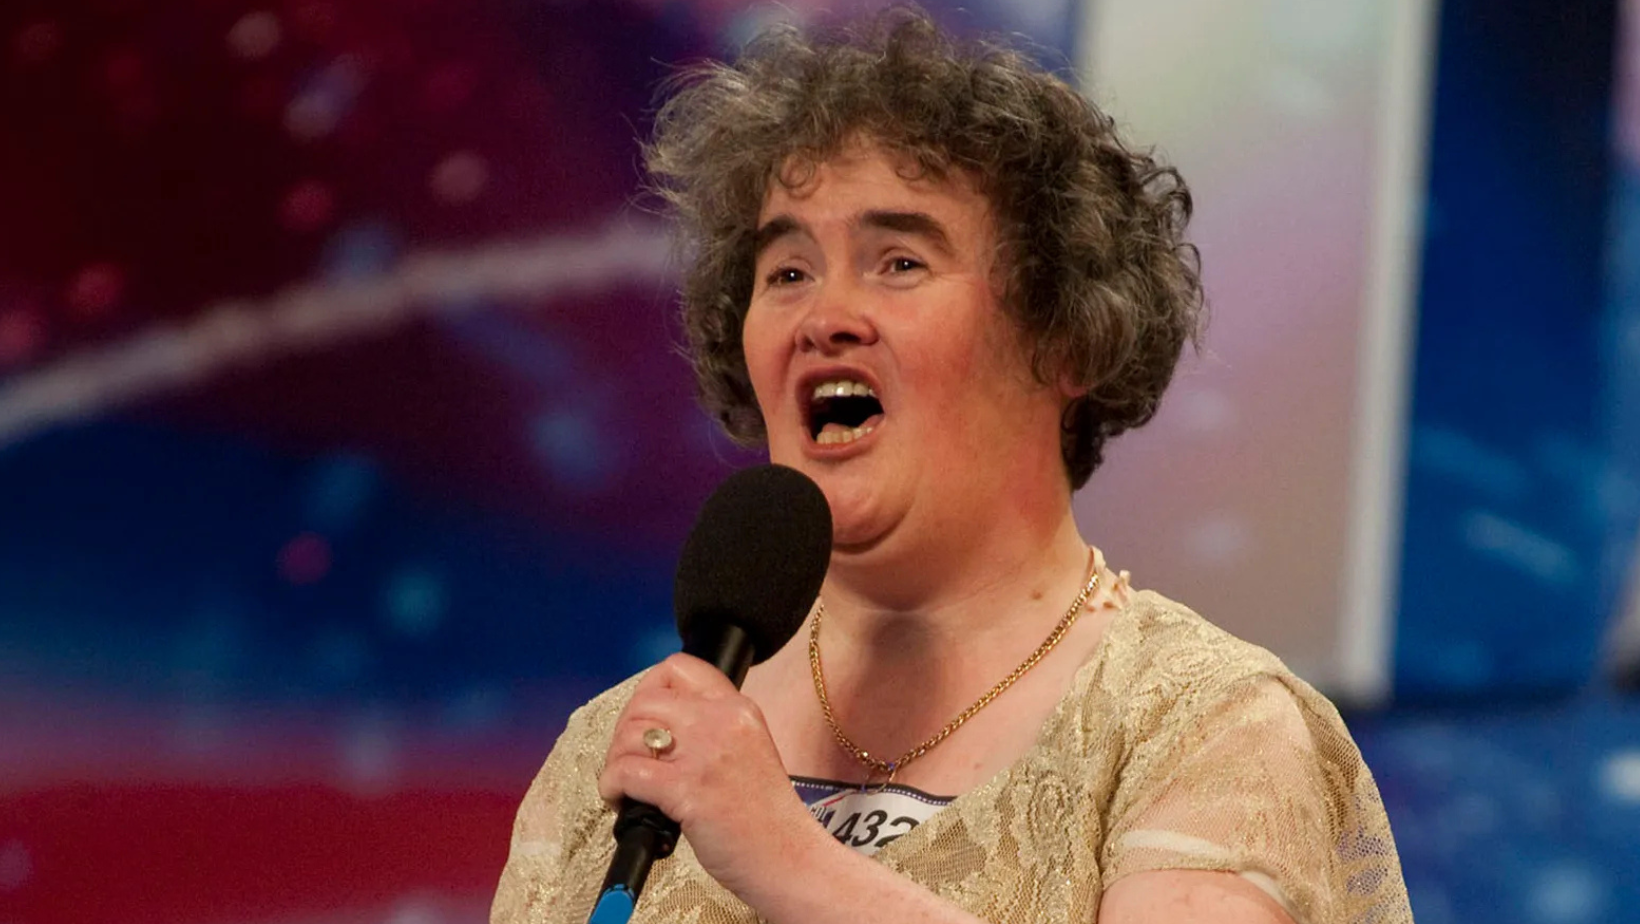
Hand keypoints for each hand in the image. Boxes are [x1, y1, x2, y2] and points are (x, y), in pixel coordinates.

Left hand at [597, 653, 828, 903]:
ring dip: (616, 761)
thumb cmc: (765, 818)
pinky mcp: (687, 790)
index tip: (644, 720)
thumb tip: (657, 730)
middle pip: (645, 700)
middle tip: (628, 759)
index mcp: (739, 709)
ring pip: (631, 734)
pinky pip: (626, 771)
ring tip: (627, 787)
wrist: (789, 858)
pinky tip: (621, 801)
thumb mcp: (749, 750)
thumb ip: (712, 731)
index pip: (679, 668)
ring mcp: (705, 754)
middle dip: (624, 730)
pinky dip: (612, 786)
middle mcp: (722, 721)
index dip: (649, 690)